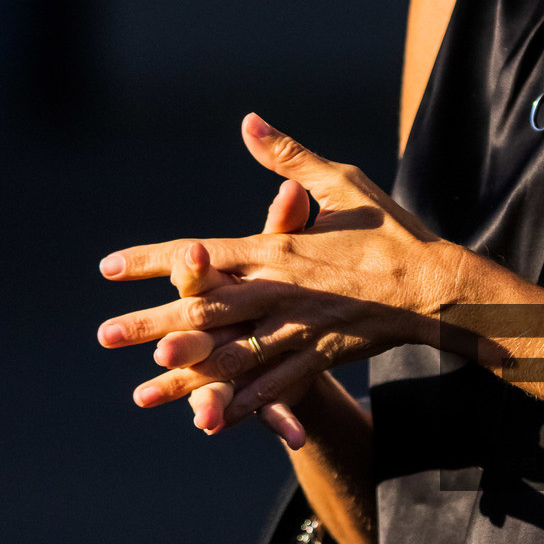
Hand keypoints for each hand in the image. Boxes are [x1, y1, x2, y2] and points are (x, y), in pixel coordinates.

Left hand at [96, 114, 457, 435]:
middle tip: (104, 336)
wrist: (438, 287)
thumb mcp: (342, 183)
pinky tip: (210, 421)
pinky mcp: (320, 357)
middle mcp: (281, 291)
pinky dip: (241, 404)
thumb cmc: (391, 231)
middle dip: (150, 324)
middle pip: (202, 311)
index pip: (201, 253)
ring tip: (142, 391)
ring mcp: (299, 330)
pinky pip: (273, 386)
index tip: (109, 268)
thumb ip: (289, 160)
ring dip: (185, 375)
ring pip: (230, 357)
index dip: (152, 261)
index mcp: (278, 248)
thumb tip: (249, 123)